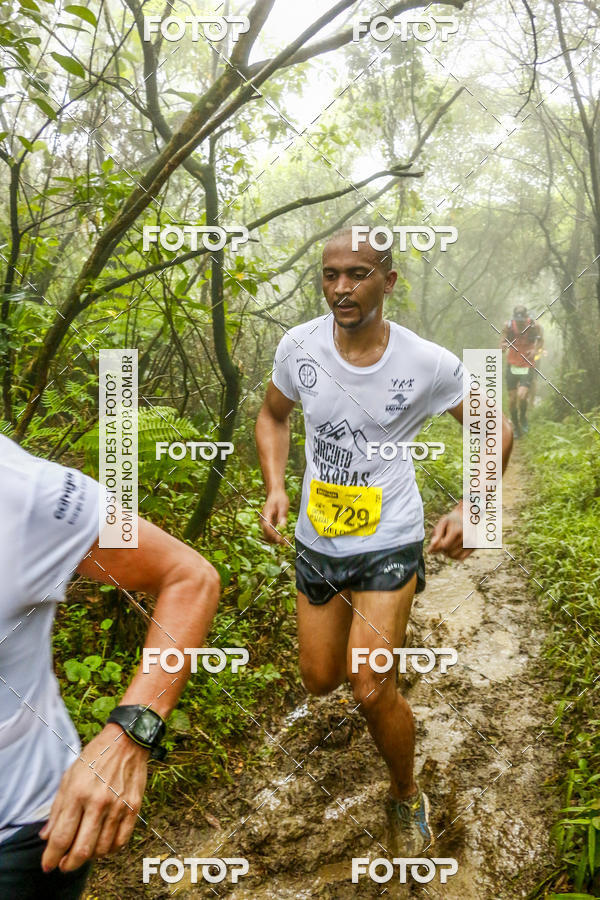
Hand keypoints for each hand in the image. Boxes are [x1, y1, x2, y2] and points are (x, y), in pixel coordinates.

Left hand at [39, 724, 148, 872]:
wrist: (127, 741)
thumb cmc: (95, 757)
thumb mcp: (69, 776)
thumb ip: (57, 808)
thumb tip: (47, 836)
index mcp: (78, 793)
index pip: (61, 837)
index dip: (52, 857)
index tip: (48, 864)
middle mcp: (98, 802)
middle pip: (82, 849)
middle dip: (69, 864)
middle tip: (64, 865)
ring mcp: (118, 806)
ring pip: (102, 849)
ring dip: (89, 856)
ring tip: (83, 851)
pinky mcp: (133, 807)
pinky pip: (121, 841)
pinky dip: (110, 850)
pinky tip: (103, 845)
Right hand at [260, 490, 288, 543]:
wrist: (275, 493)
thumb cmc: (279, 498)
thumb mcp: (283, 506)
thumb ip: (282, 517)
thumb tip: (282, 528)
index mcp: (266, 516)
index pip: (268, 529)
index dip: (274, 536)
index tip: (282, 540)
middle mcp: (263, 520)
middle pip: (266, 535)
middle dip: (275, 541)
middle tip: (285, 543)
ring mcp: (265, 523)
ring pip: (268, 536)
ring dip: (275, 540)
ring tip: (285, 542)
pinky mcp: (269, 523)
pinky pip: (270, 533)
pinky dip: (276, 537)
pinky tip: (283, 537)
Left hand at [427, 503, 473, 560]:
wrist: (468, 515)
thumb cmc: (452, 520)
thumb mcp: (442, 523)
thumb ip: (436, 536)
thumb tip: (430, 551)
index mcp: (457, 530)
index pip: (444, 546)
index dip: (437, 545)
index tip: (437, 539)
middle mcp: (466, 538)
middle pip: (448, 552)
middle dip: (442, 548)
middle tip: (443, 538)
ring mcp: (471, 543)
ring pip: (453, 556)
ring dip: (448, 552)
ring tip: (449, 542)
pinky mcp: (474, 547)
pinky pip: (460, 558)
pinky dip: (454, 555)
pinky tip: (453, 547)